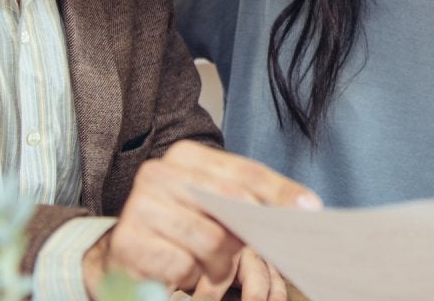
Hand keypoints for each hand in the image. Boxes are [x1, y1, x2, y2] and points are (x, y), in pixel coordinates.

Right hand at [84, 141, 319, 296]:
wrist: (123, 255)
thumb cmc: (180, 227)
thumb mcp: (210, 206)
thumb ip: (245, 201)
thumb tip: (302, 209)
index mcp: (186, 156)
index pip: (244, 171)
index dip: (280, 191)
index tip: (310, 208)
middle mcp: (160, 173)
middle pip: (230, 203)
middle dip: (249, 234)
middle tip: (255, 251)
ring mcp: (141, 205)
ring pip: (210, 241)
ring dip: (220, 266)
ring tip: (214, 272)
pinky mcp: (129, 241)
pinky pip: (183, 266)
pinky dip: (192, 278)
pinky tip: (185, 275)